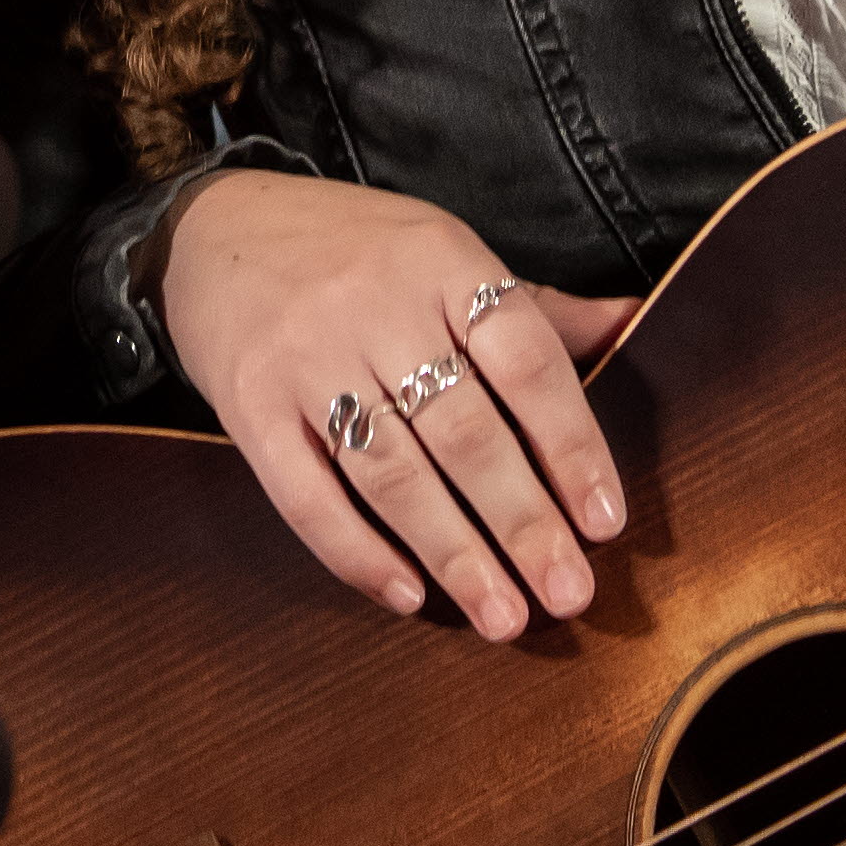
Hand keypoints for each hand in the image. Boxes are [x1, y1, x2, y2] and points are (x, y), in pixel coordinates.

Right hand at [161, 169, 637, 640]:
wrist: (211, 230)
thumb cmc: (352, 252)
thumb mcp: (441, 250)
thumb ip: (532, 305)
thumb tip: (635, 320)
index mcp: (439, 259)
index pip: (523, 359)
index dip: (571, 444)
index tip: (605, 522)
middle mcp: (373, 303)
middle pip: (464, 428)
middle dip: (523, 521)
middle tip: (568, 592)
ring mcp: (305, 355)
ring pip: (392, 471)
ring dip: (453, 553)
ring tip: (503, 616)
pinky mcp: (247, 403)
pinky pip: (306, 494)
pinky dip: (356, 551)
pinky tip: (405, 595)